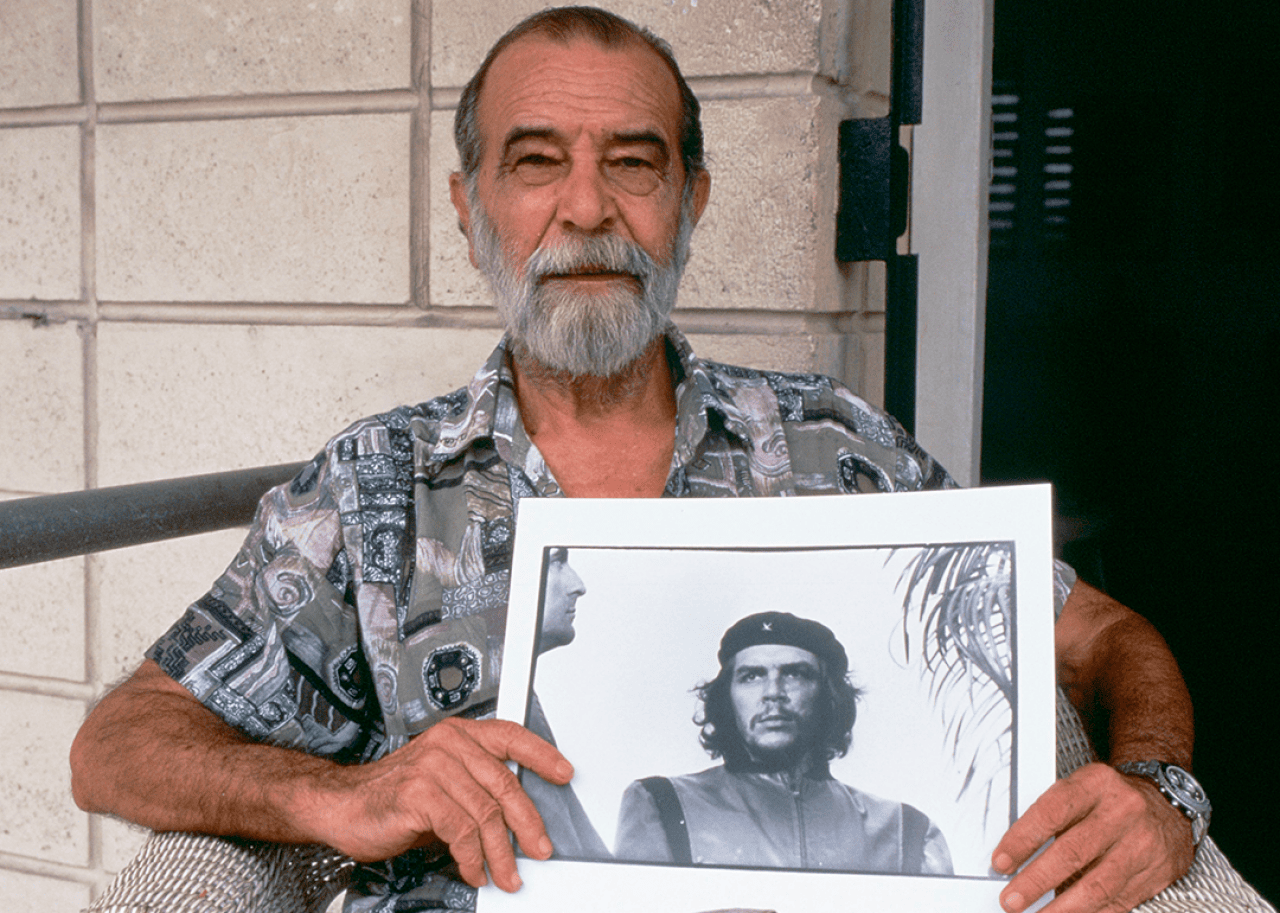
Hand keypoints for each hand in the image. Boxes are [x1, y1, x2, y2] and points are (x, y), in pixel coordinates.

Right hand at [305, 716, 572, 891]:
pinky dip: (472, 858)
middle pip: (505, 784)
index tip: (564, 773)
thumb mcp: (439, 780)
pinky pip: (461, 832)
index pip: (510, 736)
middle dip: (528, 823)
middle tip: (540, 848)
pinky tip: (474, 870)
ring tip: (507, 873)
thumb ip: (474, 786)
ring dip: (500, 852)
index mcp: (457, 735)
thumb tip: (514, 817)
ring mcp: (433, 767)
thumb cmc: (390, 795)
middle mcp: (448, 744)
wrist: (340, 804)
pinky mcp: (419, 795)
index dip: (542, 754)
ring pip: (486, 814)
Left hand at [992, 762, 1194, 912]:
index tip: (1001, 862)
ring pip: (1097, 885)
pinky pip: (1118, 902)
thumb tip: (1015, 854)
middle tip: (1012, 899)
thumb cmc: (1112, 796)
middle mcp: (1122, 812)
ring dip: (1062, 909)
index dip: (1021, 841)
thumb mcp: (1081, 787)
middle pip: (1072, 852)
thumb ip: (1052, 815)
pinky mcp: (1156, 873)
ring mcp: (1142, 844)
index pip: (1051, 812)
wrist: (1169, 800)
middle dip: (1036, 881)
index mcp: (1095, 783)